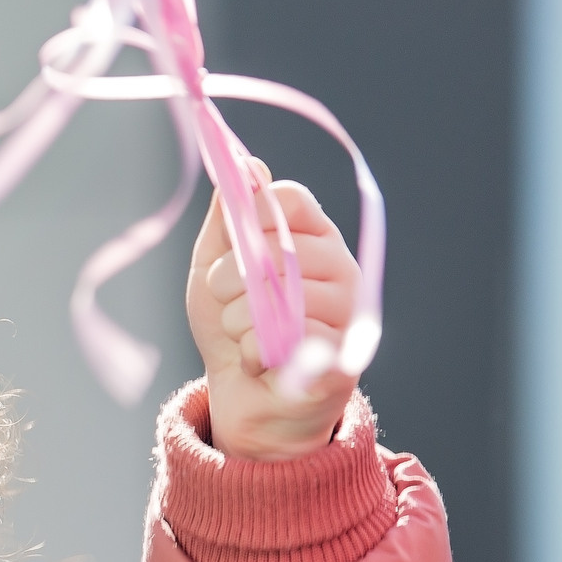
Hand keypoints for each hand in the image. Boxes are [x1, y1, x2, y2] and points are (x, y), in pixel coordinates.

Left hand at [185, 160, 359, 461]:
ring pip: (275, 300)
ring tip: (246, 338)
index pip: (289, 199)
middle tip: (229, 306)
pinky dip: (255, 354)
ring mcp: (347, 311)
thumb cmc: (230, 326)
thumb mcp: (214, 266)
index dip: (251, 220)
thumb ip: (229, 219)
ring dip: (238, 324)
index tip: (234, 246)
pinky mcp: (344, 357)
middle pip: (276, 248)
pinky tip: (262, 361)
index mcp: (314, 237)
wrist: (240, 396)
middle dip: (228, 282)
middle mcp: (341, 266)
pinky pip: (285, 342)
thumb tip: (247, 164)